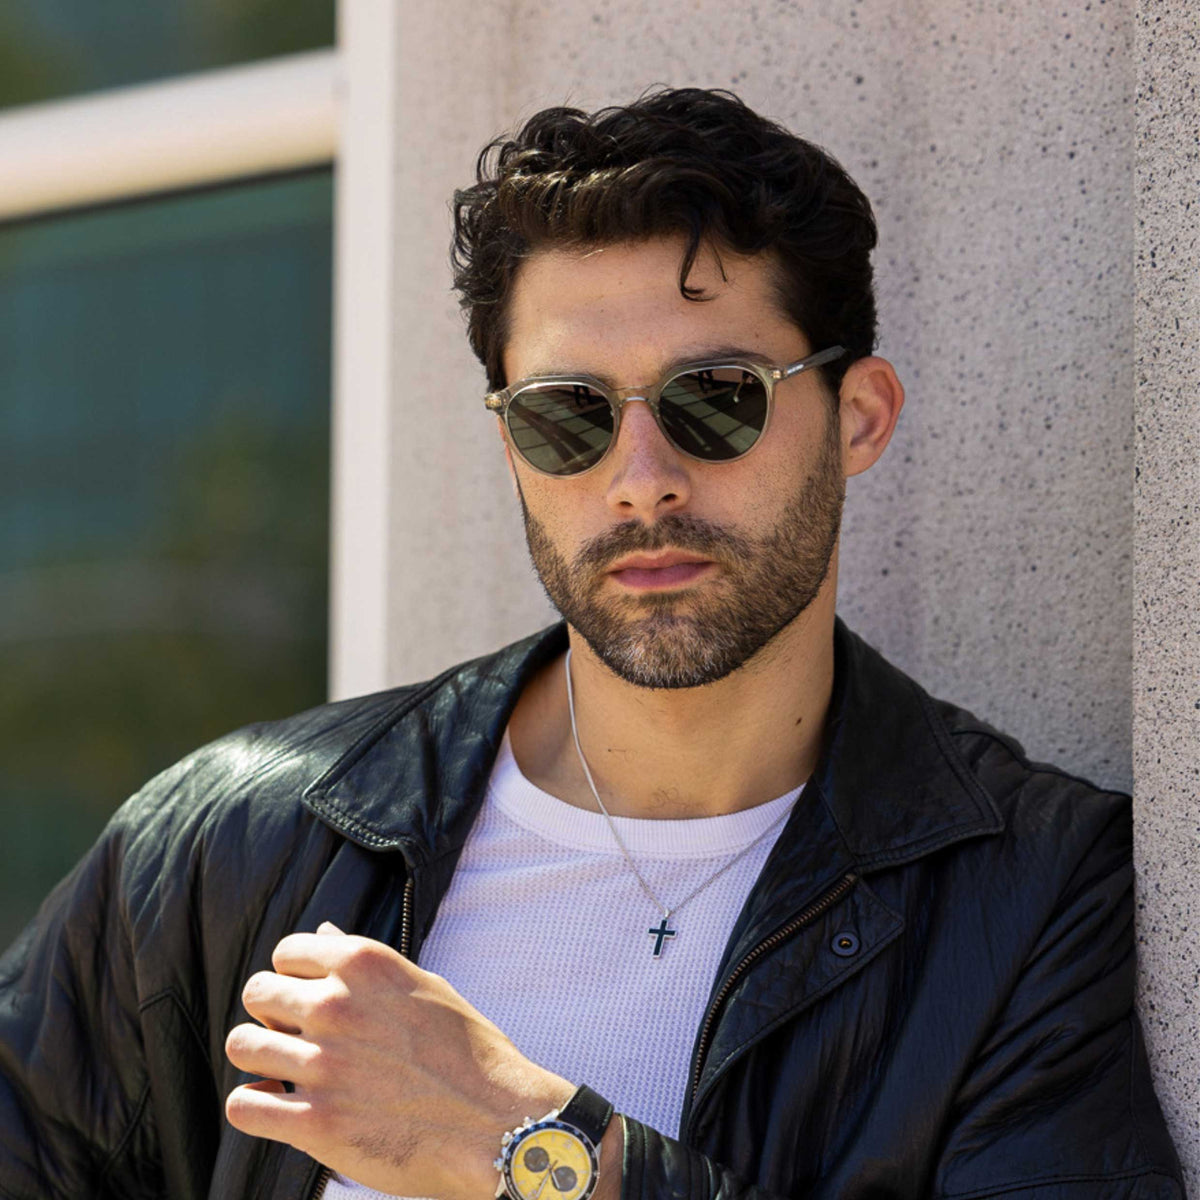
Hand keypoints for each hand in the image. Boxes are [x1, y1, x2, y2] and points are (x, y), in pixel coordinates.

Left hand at [224, 922, 575, 1198]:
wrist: (498, 1121)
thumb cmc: (468, 1053)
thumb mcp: (424, 987)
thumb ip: (367, 965)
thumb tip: (322, 933)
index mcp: (365, 964)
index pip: (286, 952)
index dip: (293, 976)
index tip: (307, 998)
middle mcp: (337, 1005)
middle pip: (257, 993)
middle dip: (271, 1013)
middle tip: (296, 1036)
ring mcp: (324, 1063)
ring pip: (242, 1045)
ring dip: (259, 1057)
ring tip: (284, 1071)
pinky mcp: (316, 1122)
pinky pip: (243, 1105)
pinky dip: (253, 1104)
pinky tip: (276, 1105)